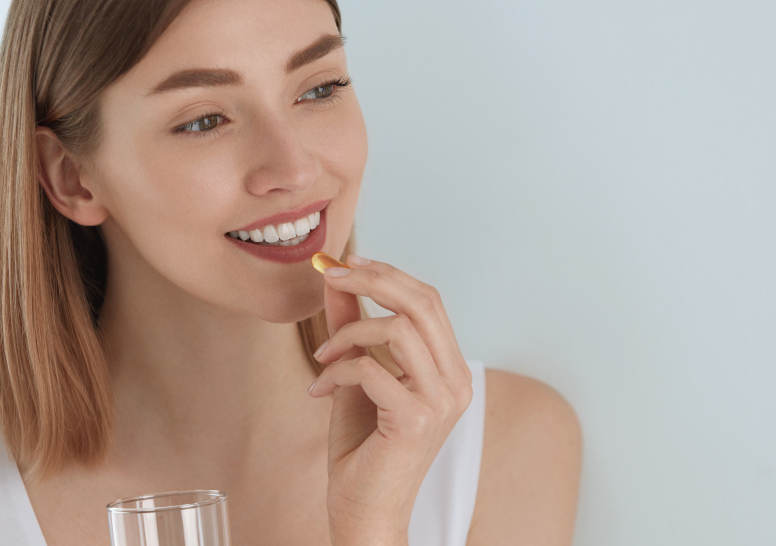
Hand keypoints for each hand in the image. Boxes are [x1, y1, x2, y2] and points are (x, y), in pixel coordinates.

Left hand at [309, 254, 473, 544]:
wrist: (363, 510)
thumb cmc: (362, 448)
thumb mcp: (355, 375)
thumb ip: (352, 326)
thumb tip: (336, 278)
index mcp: (449, 369)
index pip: (429, 299)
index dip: (387, 273)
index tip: (345, 264)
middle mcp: (456, 383)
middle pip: (422, 302)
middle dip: (372, 280)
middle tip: (331, 276)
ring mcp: (440, 402)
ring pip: (397, 329)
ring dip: (348, 333)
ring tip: (323, 358)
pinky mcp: (415, 420)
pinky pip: (370, 369)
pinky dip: (337, 371)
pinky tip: (319, 390)